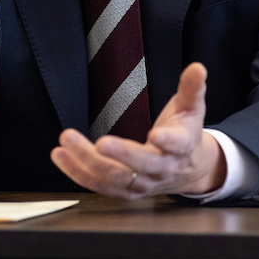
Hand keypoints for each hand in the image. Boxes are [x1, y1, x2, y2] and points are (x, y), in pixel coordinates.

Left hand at [50, 63, 226, 198]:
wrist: (189, 169)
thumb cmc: (185, 132)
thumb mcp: (192, 108)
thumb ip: (192, 88)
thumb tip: (197, 67)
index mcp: (181, 146)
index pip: (176, 145)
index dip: (168, 141)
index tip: (156, 134)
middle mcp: (162, 169)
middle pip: (141, 165)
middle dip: (120, 154)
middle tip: (99, 143)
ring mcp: (143, 183)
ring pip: (115, 177)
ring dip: (88, 162)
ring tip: (66, 142)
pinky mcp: (126, 190)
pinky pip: (100, 185)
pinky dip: (78, 173)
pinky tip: (60, 156)